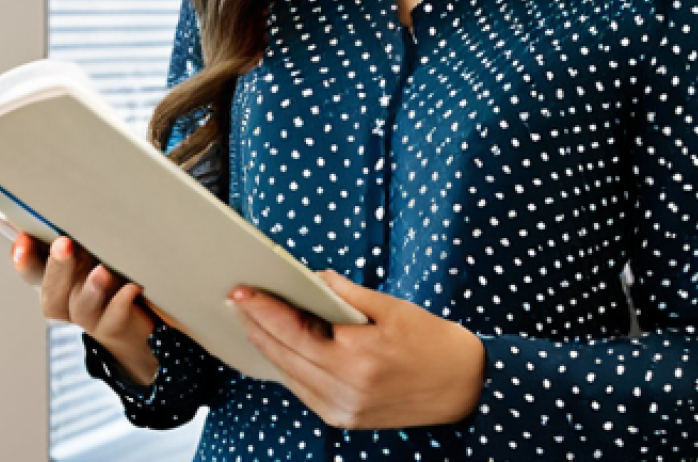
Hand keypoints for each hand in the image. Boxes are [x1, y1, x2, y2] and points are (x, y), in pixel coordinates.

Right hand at [11, 233, 161, 385]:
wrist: (133, 322)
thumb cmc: (109, 277)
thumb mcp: (92, 252)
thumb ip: (82, 234)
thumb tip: (76, 203)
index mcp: (56, 277)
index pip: (32, 268)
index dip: (24, 257)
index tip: (23, 240)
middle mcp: (67, 299)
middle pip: (53, 290)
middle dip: (57, 267)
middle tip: (63, 244)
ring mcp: (89, 316)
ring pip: (82, 306)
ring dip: (90, 288)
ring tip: (101, 271)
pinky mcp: (114, 325)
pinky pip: (114, 317)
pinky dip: (120, 303)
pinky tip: (131, 288)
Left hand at [229, 271, 484, 428]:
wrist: (463, 386)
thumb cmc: (431, 340)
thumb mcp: (392, 307)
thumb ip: (347, 294)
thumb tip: (315, 278)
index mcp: (356, 358)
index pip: (294, 331)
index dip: (263, 309)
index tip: (241, 291)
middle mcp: (343, 390)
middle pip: (283, 355)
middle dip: (255, 325)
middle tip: (234, 300)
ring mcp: (341, 410)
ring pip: (288, 376)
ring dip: (265, 347)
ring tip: (247, 320)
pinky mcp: (343, 419)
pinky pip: (303, 390)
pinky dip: (286, 367)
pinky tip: (275, 348)